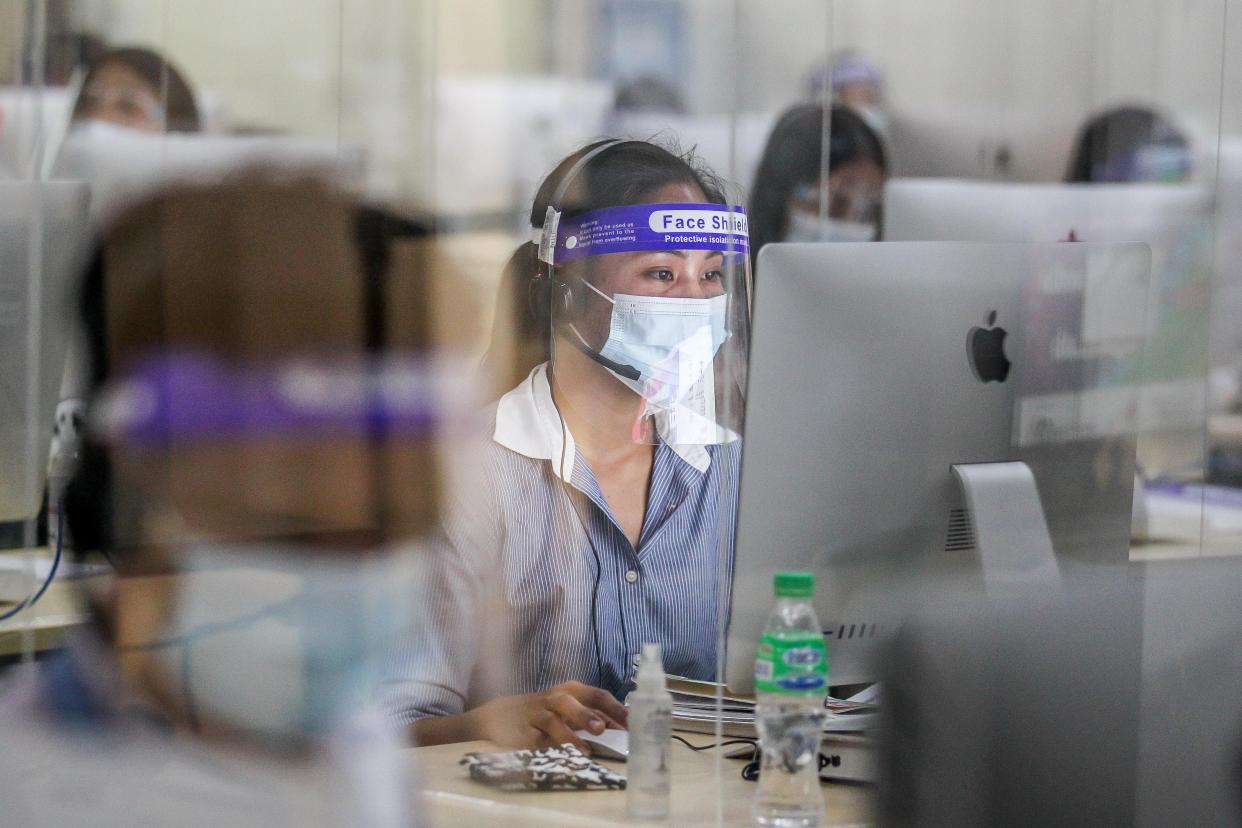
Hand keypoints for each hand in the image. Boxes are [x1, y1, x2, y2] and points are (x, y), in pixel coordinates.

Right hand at [465, 681, 628, 750]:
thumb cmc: (543, 712)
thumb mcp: (567, 708)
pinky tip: (558, 758)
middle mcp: (552, 700)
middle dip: (586, 715)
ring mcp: (534, 716)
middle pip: (569, 702)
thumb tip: (624, 727)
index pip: (595, 695)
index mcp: (569, 691)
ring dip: (568, 736)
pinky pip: (534, 741)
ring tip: (584, 751)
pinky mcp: (519, 733)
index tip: (631, 722)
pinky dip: (546, 749)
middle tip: (602, 729)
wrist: (496, 715)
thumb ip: (593, 716)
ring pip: (551, 721)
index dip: (614, 708)